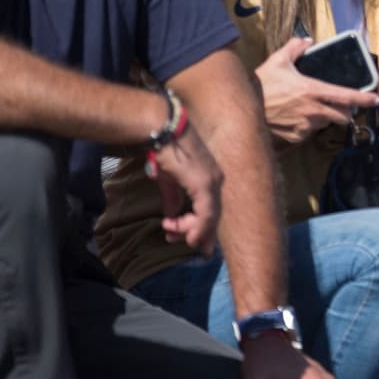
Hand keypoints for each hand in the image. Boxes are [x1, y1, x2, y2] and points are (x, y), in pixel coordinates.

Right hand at [145, 124, 221, 253]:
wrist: (163, 132)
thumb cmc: (165, 151)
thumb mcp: (170, 180)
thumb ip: (173, 198)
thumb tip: (173, 215)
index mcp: (210, 178)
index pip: (212, 208)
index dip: (203, 228)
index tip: (192, 241)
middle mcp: (216, 180)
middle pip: (213, 216)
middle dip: (200, 235)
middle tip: (188, 246)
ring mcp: (212, 182)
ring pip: (210, 218)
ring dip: (191, 231)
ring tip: (172, 234)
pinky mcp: (204, 184)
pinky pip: (206, 214)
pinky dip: (198, 228)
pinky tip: (189, 237)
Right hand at [255, 37, 378, 144]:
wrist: (244, 108)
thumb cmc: (262, 84)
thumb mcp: (278, 60)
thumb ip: (296, 48)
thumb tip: (307, 41)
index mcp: (313, 90)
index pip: (346, 96)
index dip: (364, 99)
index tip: (377, 99)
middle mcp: (313, 110)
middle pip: (342, 115)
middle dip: (344, 110)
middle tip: (337, 104)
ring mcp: (305, 126)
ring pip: (325, 123)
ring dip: (324, 117)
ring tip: (309, 108)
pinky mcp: (296, 137)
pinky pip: (309, 132)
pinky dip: (308, 126)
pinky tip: (296, 117)